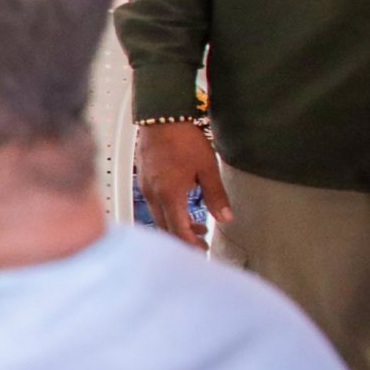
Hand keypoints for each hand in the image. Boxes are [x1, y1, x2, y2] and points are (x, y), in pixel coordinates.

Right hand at [136, 120, 230, 245]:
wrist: (162, 117)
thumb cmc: (183, 139)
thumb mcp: (207, 168)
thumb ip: (216, 196)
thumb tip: (226, 217)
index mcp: (169, 195)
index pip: (178, 231)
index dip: (190, 245)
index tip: (202, 252)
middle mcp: (153, 195)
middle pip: (166, 228)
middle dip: (183, 239)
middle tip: (201, 243)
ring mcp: (146, 188)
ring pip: (159, 216)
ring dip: (176, 225)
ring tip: (197, 225)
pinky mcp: (144, 180)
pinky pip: (154, 204)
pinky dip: (168, 212)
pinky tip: (181, 204)